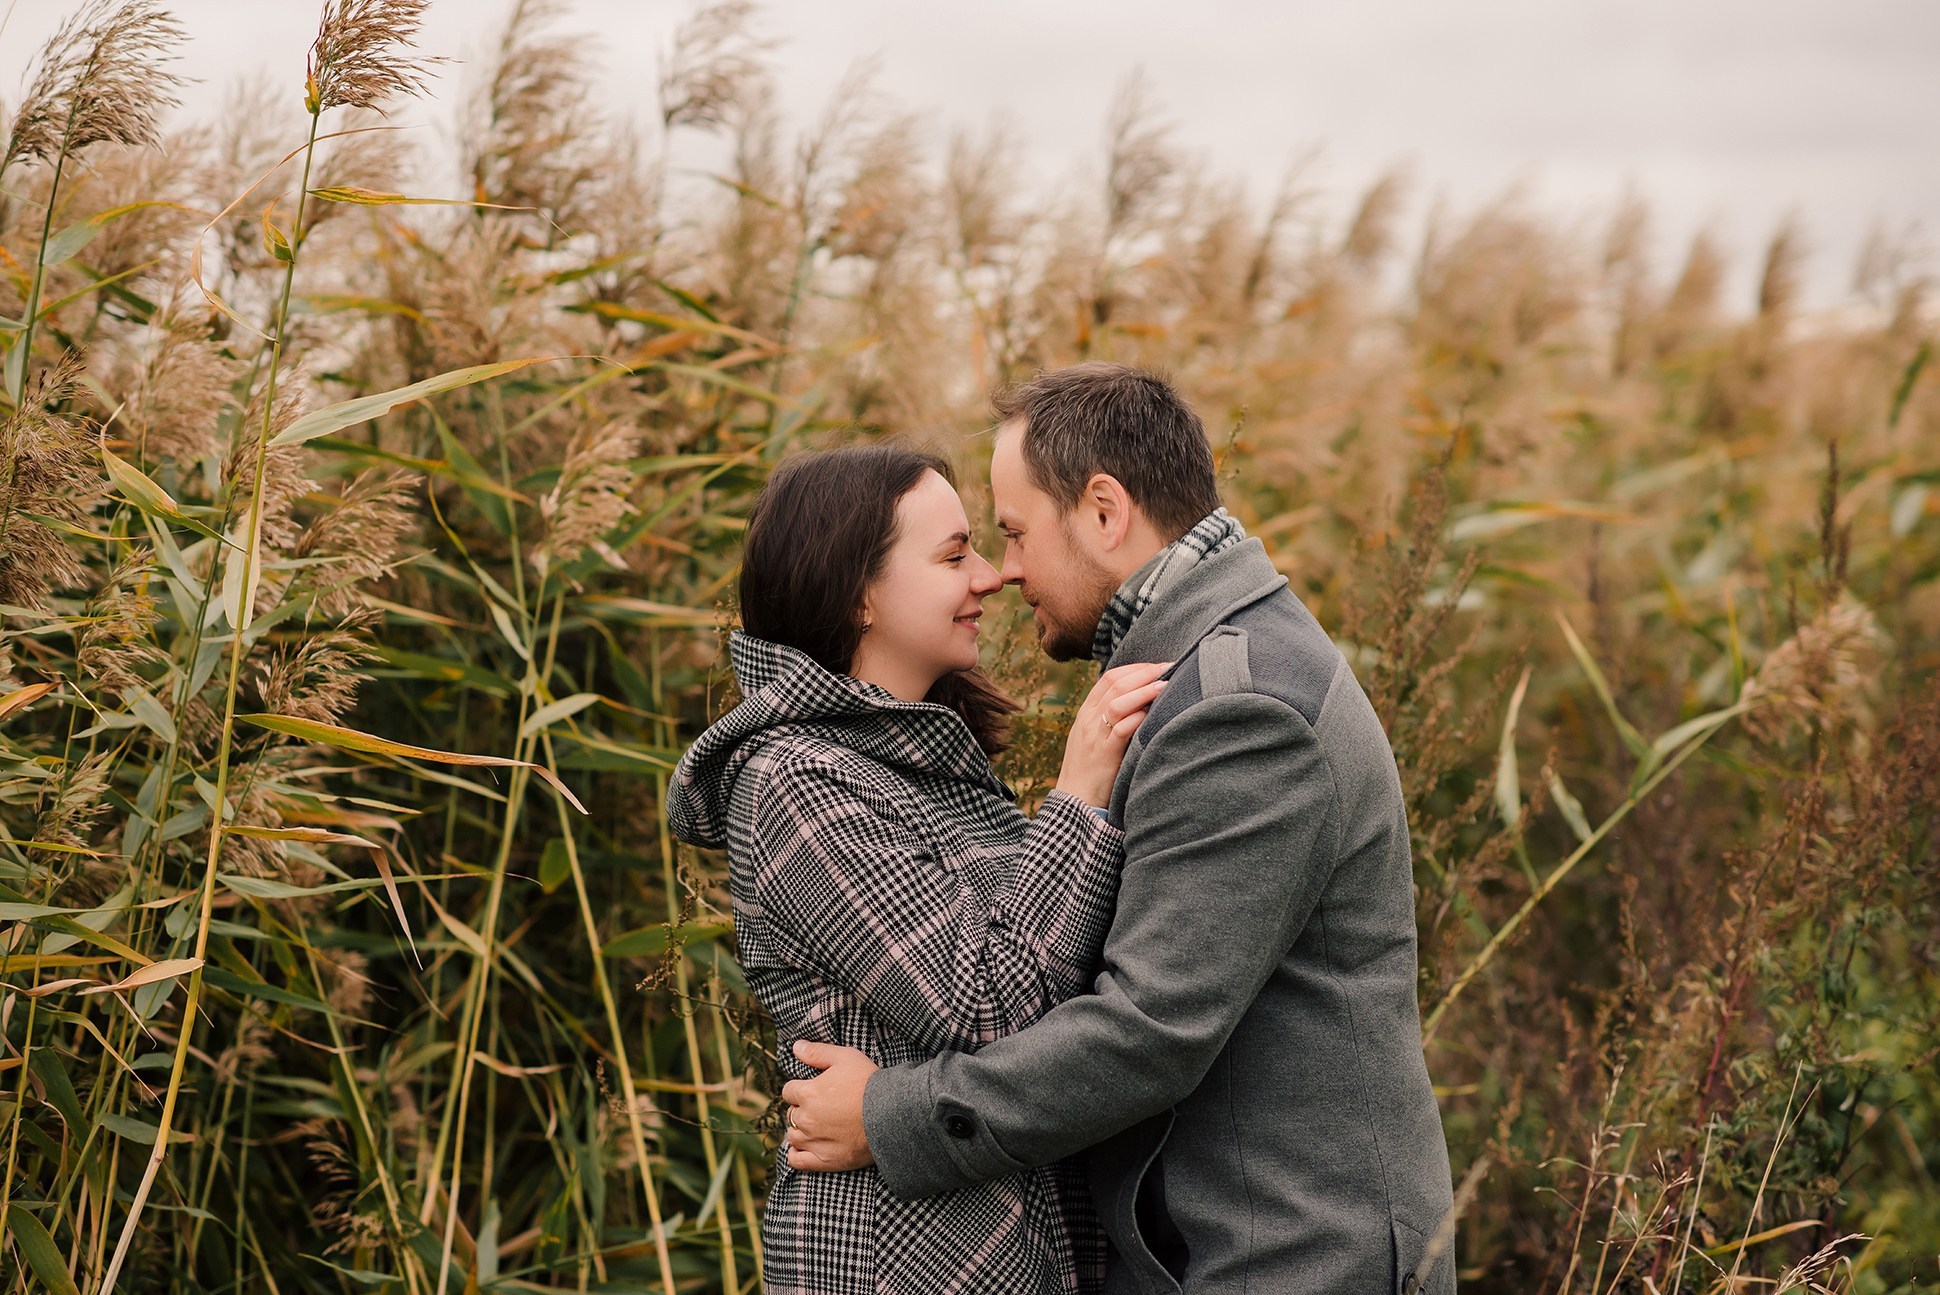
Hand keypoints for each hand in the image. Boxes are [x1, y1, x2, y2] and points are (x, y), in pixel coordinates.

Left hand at [781, 1041, 877, 1170]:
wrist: (891, 1114)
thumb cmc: (868, 1083)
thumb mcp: (845, 1057)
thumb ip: (817, 1052)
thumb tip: (795, 1047)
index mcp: (807, 1093)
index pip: (789, 1091)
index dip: (800, 1088)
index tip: (813, 1090)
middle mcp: (805, 1119)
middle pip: (791, 1113)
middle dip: (802, 1109)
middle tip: (821, 1107)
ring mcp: (813, 1141)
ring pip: (793, 1136)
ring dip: (801, 1130)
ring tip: (817, 1126)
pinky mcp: (824, 1160)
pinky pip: (797, 1161)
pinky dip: (796, 1154)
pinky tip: (804, 1148)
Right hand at [1055, 661, 1171, 806]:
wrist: (1074, 800)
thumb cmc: (1090, 769)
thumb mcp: (1094, 737)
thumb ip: (1111, 718)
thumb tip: (1142, 702)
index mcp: (1086, 712)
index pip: (1109, 678)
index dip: (1135, 668)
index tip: (1157, 666)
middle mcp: (1088, 719)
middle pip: (1115, 684)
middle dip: (1144, 672)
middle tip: (1168, 667)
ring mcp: (1094, 736)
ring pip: (1117, 703)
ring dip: (1143, 691)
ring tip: (1165, 685)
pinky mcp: (1104, 755)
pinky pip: (1121, 730)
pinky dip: (1137, 718)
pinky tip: (1152, 713)